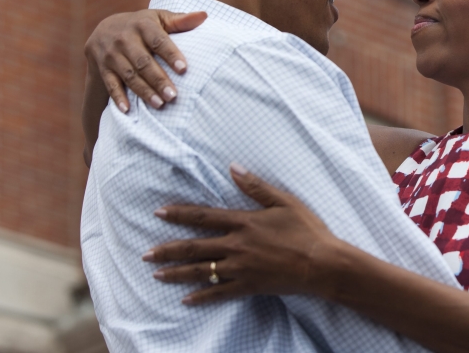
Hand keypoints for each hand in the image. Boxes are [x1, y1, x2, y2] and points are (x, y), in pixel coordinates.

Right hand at [84, 9, 205, 111]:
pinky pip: (110, 84)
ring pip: (129, 75)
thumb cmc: (142, 26)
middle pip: (143, 62)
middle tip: (173, 96)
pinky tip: (128, 110)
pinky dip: (118, 97)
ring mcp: (111, 54)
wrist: (104, 30)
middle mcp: (124, 39)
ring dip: (144, 91)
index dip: (171, 54)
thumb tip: (204, 16)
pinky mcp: (103, 68)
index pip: (158, 41)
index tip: (184, 69)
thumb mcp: (159, 18)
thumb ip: (180, 20)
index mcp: (142, 25)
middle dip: (158, 79)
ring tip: (159, 104)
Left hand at [143, 163, 343, 304]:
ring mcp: (241, 268)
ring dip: (177, 273)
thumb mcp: (284, 201)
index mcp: (244, 222)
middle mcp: (237, 246)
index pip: (204, 217)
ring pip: (202, 271)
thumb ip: (256, 186)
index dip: (180, 214)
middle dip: (168, 250)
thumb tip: (232, 168)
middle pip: (195, 247)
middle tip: (146, 254)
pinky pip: (219, 293)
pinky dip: (202, 297)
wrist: (322, 263)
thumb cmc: (307, 230)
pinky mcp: (249, 286)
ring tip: (157, 274)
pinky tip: (186, 300)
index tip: (159, 212)